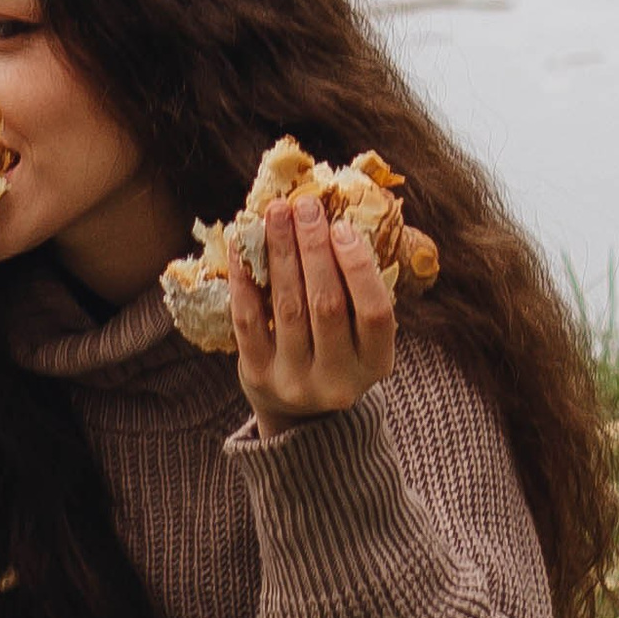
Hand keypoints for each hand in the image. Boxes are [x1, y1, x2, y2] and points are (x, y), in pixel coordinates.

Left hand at [227, 192, 396, 438]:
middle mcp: (339, 379)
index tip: (342, 226)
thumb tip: (336, 218)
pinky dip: (244, 278)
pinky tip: (242, 245)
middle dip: (314, 248)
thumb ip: (358, 288)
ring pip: (287, 307)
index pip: (375, 313)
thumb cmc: (337, 350)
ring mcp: (296, 381)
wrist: (300, 412)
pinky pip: (248, 320)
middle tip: (305, 206)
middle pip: (327, 304)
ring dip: (280, 253)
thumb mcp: (361, 332)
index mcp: (376, 364)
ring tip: (276, 214)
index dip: (358, 267)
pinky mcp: (258, 376)